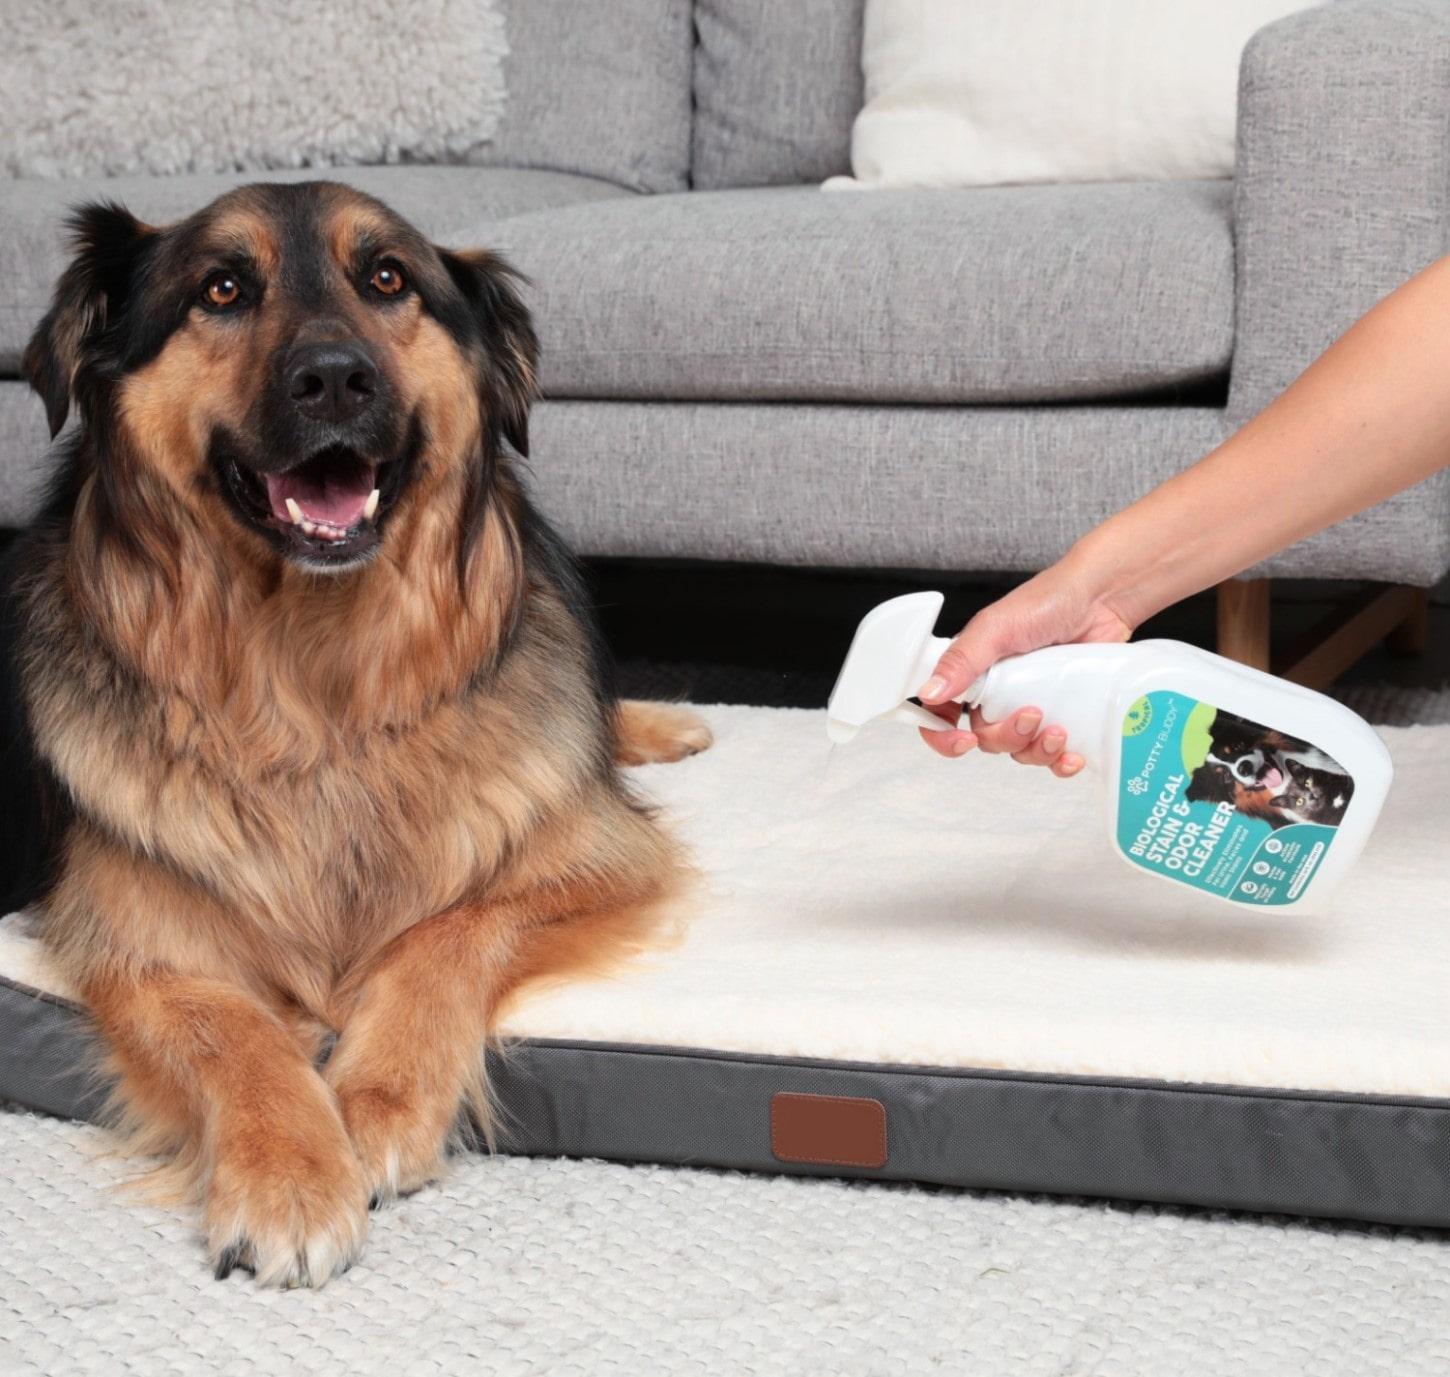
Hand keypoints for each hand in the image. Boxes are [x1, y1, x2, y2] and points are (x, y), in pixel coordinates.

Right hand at [915, 553, 1132, 774]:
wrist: (1102, 598)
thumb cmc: (1048, 602)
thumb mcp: (996, 628)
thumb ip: (961, 661)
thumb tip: (930, 692)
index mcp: (973, 674)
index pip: (942, 714)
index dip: (944, 736)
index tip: (962, 741)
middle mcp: (998, 694)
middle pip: (987, 740)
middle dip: (1007, 738)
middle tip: (1031, 715)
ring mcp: (1032, 706)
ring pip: (1021, 751)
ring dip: (1037, 752)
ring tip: (1059, 730)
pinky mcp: (1065, 716)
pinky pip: (1056, 755)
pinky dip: (1062, 763)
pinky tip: (1074, 755)